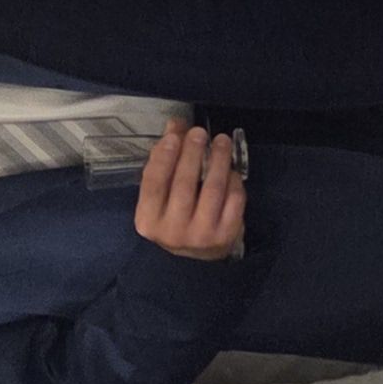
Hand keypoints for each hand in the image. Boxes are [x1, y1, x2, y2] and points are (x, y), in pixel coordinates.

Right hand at [132, 122, 245, 261]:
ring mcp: (201, 235)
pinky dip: (233, 180)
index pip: (154, 184)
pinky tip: (231, 168)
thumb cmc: (173, 218)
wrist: (195, 258)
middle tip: (199, 132)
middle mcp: (172, 231)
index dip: (164, 157)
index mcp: (148, 220)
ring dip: (218, 160)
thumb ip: (164, 162)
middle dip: (192, 153)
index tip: (174, 135)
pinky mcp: (226, 235)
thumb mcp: (160, 196)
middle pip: (183, 184)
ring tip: (221, 141)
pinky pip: (233, 200)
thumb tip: (175, 126)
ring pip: (212, 189)